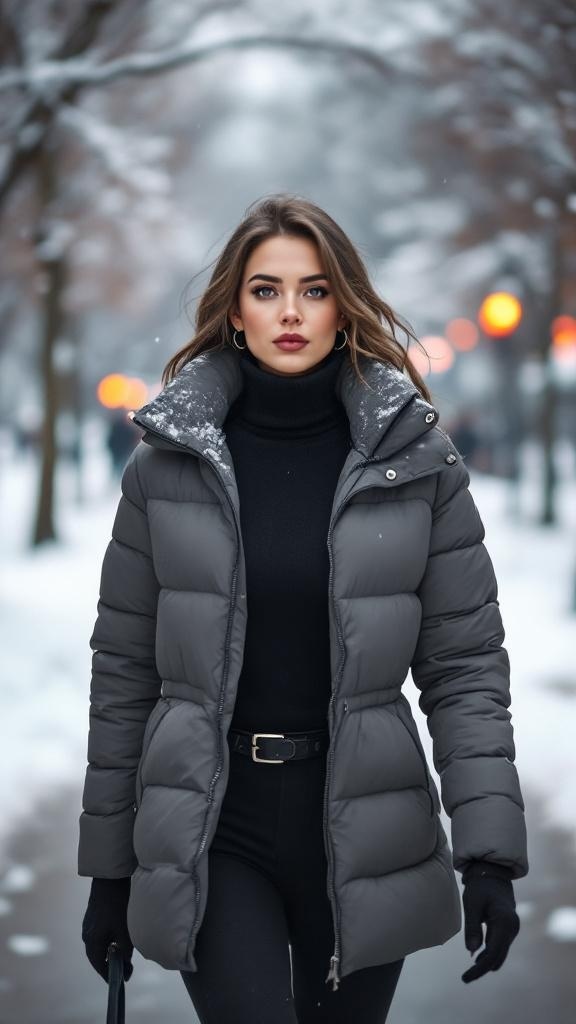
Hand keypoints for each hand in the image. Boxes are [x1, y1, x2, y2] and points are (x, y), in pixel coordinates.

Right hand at [82, 877, 133, 982]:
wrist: (110, 878)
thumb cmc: (118, 905)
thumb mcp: (124, 932)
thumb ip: (125, 953)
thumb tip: (126, 971)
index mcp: (91, 941)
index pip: (99, 966)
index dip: (110, 975)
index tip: (123, 980)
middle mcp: (87, 935)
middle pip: (98, 956)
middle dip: (112, 963)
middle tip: (127, 967)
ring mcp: (89, 925)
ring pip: (100, 945)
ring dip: (112, 951)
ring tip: (126, 952)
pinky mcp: (93, 917)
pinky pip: (100, 935)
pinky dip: (110, 940)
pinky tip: (121, 936)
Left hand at [461, 865, 519, 982]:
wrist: (492, 871)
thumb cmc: (480, 886)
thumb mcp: (471, 904)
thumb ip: (472, 927)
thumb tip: (472, 952)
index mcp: (504, 922)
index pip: (493, 953)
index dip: (479, 968)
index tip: (466, 977)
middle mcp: (512, 927)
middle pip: (498, 956)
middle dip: (482, 968)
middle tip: (465, 978)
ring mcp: (512, 928)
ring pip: (500, 952)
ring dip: (486, 962)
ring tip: (470, 971)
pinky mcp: (508, 927)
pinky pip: (500, 945)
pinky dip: (490, 953)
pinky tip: (478, 958)